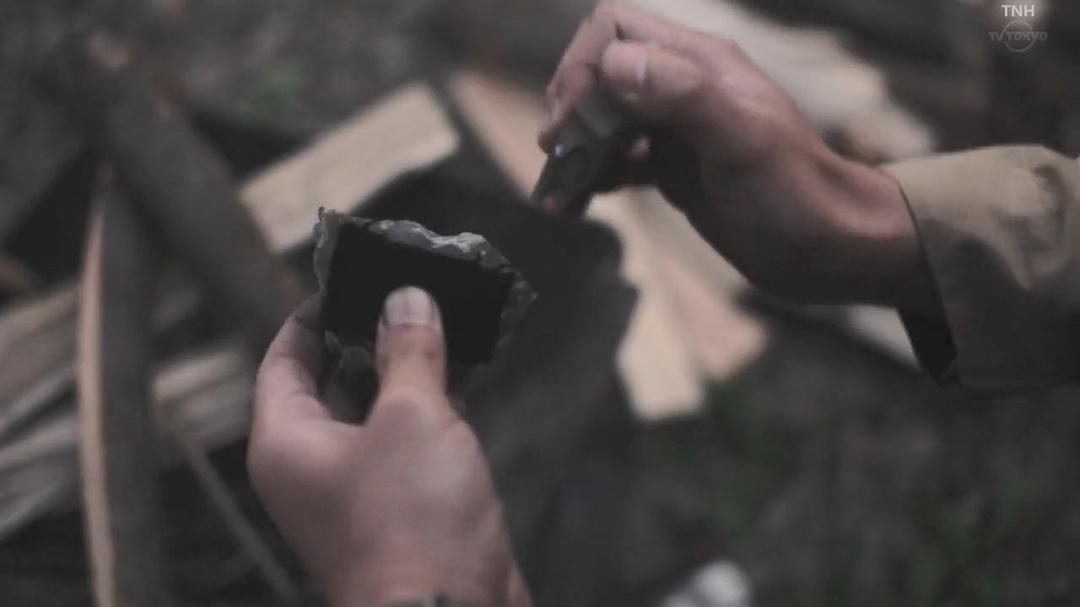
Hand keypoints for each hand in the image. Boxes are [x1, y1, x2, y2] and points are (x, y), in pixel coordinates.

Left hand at [247, 287, 530, 606]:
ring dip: (410, 369)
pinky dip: (434, 406)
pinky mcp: (403, 506)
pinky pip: (410, 441)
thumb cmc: (411, 515)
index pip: (283, 359)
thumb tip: (406, 297)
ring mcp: (359, 488)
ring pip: (378, 411)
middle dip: (373, 335)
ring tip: (447, 316)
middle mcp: (313, 464)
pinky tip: (470, 370)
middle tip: (412, 287)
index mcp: (287, 440)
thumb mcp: (412, 417)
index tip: (352, 278)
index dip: (314, 315)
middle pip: (333, 381)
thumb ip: (409, 351)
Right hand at [541, 3, 937, 313]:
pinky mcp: (673, 169)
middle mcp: (683, 88)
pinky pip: (616, 161)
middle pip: (600, 74)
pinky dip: (590, 178)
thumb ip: (683, 95)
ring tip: (558, 193)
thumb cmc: (796, 197)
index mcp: (700, 65)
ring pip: (603, 121)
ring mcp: (676, 130)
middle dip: (570, 112)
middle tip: (557, 157)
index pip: (616, 30)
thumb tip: (613, 64)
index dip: (582, 68)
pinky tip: (574, 205)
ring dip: (573, 151)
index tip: (571, 123)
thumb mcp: (742, 143)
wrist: (831, 251)